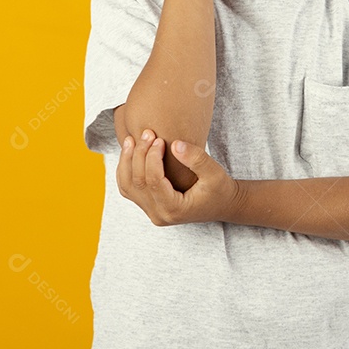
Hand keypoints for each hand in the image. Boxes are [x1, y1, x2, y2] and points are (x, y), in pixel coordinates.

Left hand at [116, 128, 241, 226]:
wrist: (223, 204)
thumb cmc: (220, 189)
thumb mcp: (214, 172)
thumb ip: (196, 158)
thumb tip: (175, 144)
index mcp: (174, 209)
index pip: (153, 181)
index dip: (152, 157)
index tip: (159, 139)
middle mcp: (159, 215)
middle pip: (137, 183)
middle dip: (138, 154)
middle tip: (147, 133)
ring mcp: (152, 212)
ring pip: (127, 187)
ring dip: (126, 162)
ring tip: (131, 139)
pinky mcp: (149, 206)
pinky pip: (129, 189)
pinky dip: (125, 170)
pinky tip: (130, 152)